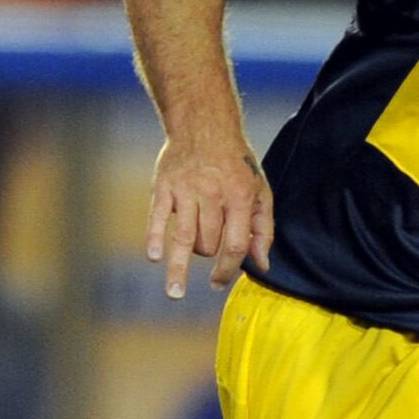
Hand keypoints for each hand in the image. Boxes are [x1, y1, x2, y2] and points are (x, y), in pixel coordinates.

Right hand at [145, 137, 270, 297]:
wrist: (204, 125)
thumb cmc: (236, 164)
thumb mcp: (260, 191)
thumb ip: (264, 229)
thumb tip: (262, 265)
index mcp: (240, 197)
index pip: (235, 245)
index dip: (228, 269)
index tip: (219, 282)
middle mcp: (213, 194)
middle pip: (209, 242)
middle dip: (208, 256)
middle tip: (206, 252)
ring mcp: (186, 189)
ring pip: (185, 237)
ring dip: (179, 268)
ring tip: (175, 293)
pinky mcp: (164, 185)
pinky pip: (157, 217)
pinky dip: (154, 238)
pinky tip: (154, 257)